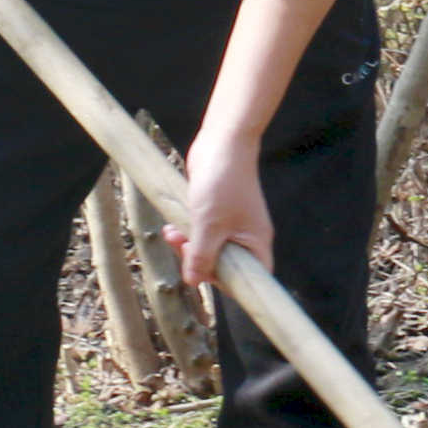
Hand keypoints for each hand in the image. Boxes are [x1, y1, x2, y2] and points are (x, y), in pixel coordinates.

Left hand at [176, 115, 273, 291]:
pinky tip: (172, 226)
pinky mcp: (218, 214)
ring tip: (171, 235)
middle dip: (200, 262)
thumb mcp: (208, 226)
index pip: (251, 277)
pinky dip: (188, 233)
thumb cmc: (222, 184)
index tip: (205, 277)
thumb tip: (194, 282)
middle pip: (225, 265)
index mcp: (255, 242)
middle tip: (182, 249)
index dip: (229, 283)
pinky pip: (203, 234)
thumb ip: (201, 257)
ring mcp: (233, 224)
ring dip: (188, 246)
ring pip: (211, 249)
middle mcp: (247, 236)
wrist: (222, 144)